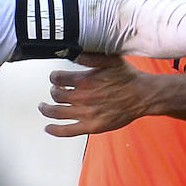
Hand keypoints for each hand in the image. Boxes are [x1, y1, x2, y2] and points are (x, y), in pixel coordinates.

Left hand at [39, 54, 154, 137]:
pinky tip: (47, 127)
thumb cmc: (128, 77)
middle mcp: (82, 97)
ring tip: (43, 107)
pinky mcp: (91, 127)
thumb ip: (90, 56)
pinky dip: (54, 130)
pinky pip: (67, 131)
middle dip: (52, 92)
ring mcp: (85, 113)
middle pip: (55, 95)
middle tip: (54, 91)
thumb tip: (73, 53)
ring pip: (56, 112)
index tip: (55, 78)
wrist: (143, 95)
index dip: (54, 77)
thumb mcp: (110, 59)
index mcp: (84, 80)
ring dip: (46, 110)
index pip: (57, 78)